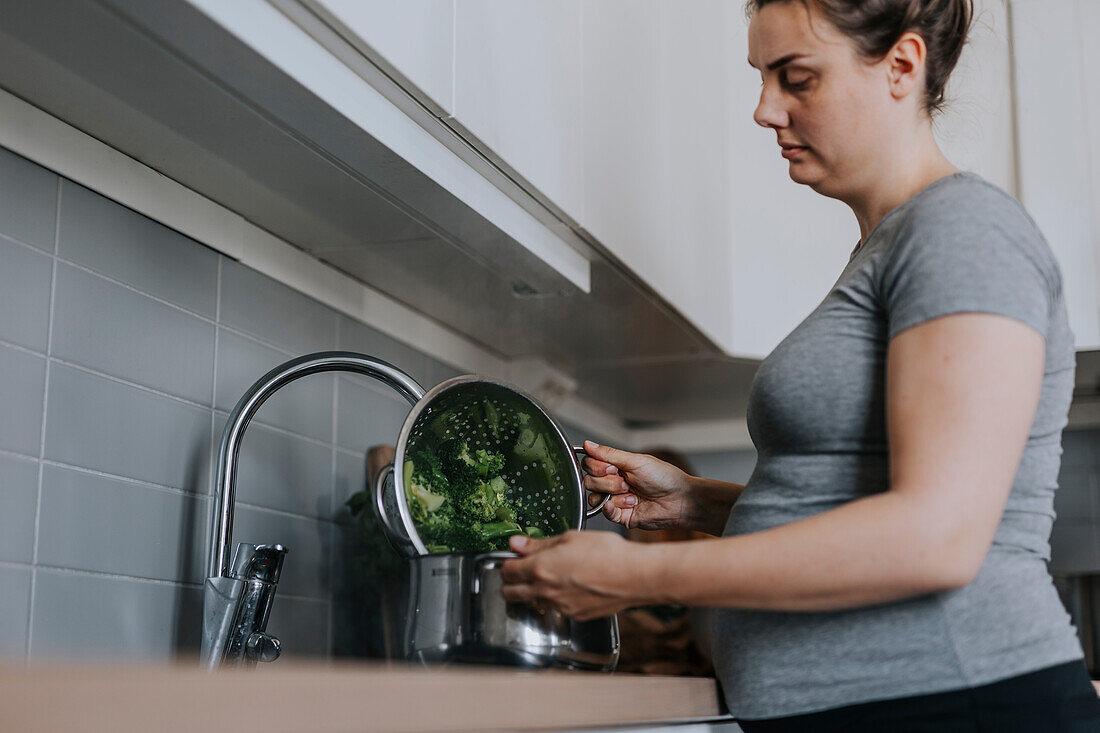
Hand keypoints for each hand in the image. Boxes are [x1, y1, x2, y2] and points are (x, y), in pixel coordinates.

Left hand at [500, 531, 648, 619]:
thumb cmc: (606, 553)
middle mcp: (545, 592)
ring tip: (551, 577)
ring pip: (532, 603)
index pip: (506, 571)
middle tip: (521, 571)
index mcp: (540, 568)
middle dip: (510, 583)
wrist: (634, 576)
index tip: (514, 558)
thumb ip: (539, 544)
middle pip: (510, 594)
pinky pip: (555, 608)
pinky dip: (555, 599)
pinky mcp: (574, 615)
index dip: (507, 563)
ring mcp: (559, 607)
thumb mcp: (570, 538)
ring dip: (533, 592)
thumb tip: (517, 543)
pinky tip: (570, 586)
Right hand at [581, 440, 693, 530]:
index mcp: (616, 466)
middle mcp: (613, 482)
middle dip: (607, 481)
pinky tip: (630, 503)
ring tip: (632, 495)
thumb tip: (588, 444)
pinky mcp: (620, 516)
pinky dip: (613, 508)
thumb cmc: (664, 478)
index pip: (589, 464)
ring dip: (613, 494)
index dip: (596, 466)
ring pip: (594, 498)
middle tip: (626, 482)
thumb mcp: (636, 461)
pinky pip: (604, 513)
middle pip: (589, 481)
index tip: (612, 467)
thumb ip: (609, 454)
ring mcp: (616, 499)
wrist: (680, 500)